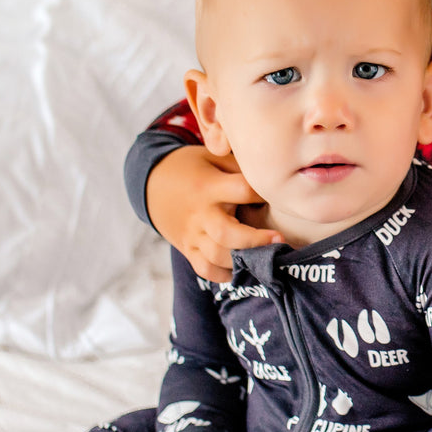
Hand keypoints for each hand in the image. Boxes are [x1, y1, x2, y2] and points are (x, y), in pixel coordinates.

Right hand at [148, 146, 281, 282]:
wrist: (150, 184)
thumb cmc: (193, 168)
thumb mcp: (212, 157)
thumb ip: (239, 166)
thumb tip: (272, 173)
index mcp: (209, 187)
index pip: (241, 190)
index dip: (263, 193)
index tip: (280, 196)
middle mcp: (200, 214)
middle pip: (227, 234)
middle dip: (256, 240)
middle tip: (279, 239)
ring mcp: (192, 234)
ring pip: (217, 256)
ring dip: (243, 260)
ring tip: (265, 256)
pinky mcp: (188, 249)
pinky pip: (205, 269)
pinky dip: (224, 274)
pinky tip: (241, 268)